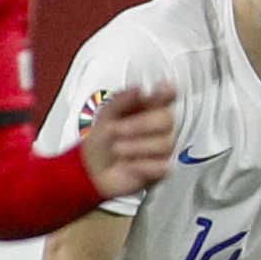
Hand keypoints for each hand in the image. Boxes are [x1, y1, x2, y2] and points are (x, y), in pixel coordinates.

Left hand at [76, 83, 182, 198]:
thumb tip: (138, 89)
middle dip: (140, 125)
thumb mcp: (105, 117)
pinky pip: (162, 166)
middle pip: (167, 120)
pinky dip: (142, 166)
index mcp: (147, 110)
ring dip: (137, 147)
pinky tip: (128, 166)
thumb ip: (120, 101)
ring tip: (117, 149)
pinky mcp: (160, 169)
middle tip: (116, 130)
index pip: (167, 96)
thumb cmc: (101, 141)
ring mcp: (161, 148)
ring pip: (165, 144)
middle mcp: (158, 127)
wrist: (92, 170)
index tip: (162, 90)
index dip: (168, 93)